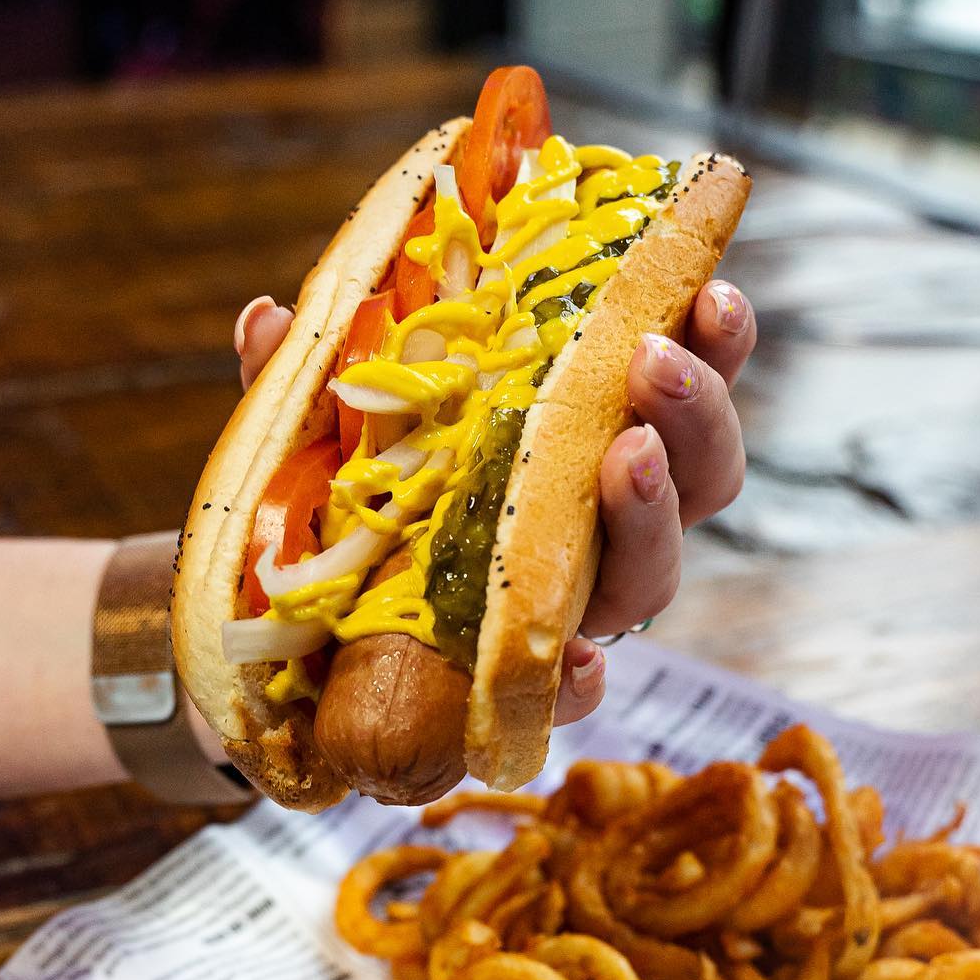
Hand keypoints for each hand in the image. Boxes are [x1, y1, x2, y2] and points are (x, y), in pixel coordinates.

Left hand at [233, 279, 755, 726]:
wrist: (291, 641)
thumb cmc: (346, 502)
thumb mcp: (325, 423)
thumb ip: (312, 375)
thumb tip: (265, 318)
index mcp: (578, 446)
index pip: (675, 393)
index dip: (714, 346)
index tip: (708, 288)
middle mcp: (598, 529)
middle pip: (701, 479)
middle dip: (695, 412)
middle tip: (651, 358)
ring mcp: (572, 606)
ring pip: (655, 575)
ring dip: (653, 513)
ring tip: (622, 454)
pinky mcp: (529, 682)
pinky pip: (575, 692)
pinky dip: (583, 678)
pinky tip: (578, 661)